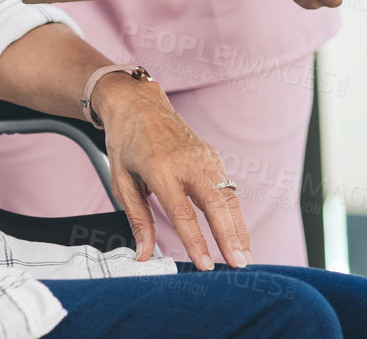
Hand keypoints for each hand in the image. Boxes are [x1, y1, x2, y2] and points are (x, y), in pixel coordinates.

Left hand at [91, 73, 250, 269]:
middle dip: (230, 237)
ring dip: (239, 228)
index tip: (205, 265)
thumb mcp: (120, 179)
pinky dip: (235, 212)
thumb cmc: (126, 141)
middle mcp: (186, 162)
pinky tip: (238, 232)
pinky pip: (228, 186)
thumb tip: (144, 254)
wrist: (138, 102)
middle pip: (215, 204)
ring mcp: (203, 156)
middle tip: (239, 265)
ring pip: (228, 196)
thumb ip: (137, 218)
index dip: (196, 242)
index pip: (182, 212)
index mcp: (159, 169)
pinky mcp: (211, 155)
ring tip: (245, 257)